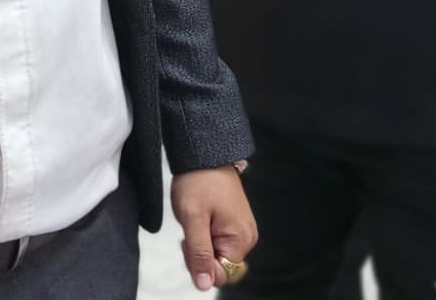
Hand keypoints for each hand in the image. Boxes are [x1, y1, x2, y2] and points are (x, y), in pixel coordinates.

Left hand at [171, 166, 257, 291]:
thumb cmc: (198, 179)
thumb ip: (198, 253)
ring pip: (216, 252)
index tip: (189, 238)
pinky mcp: (234, 221)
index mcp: (240, 239)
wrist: (204, 150)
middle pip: (219, 265)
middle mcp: (246, 237)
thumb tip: (204, 285)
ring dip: (201, 240)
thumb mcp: (192, 217)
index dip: (199, 262)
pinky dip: (205, 232)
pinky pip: (218, 239)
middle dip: (200, 251)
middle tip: (191, 224)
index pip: (220, 274)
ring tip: (196, 215)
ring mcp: (241, 229)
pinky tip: (200, 214)